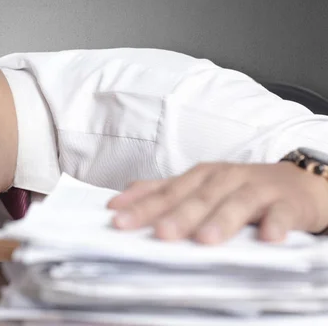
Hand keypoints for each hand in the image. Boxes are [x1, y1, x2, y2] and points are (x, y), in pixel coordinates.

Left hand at [107, 162, 327, 243]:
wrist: (299, 182)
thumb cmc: (239, 188)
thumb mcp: (200, 186)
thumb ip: (163, 192)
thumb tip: (121, 197)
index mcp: (199, 177)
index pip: (165, 191)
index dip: (142, 205)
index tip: (118, 220)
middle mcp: (224, 179)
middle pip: (197, 198)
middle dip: (177, 215)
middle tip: (160, 234)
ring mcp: (256, 189)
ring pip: (236, 203)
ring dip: (221, 220)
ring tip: (205, 239)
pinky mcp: (287, 203)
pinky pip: (281, 214)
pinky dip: (275, 224)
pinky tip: (268, 238)